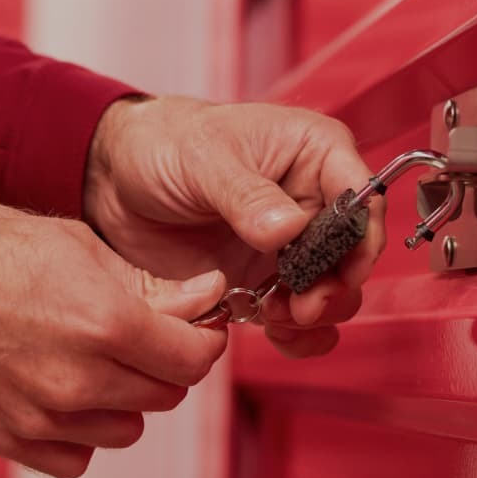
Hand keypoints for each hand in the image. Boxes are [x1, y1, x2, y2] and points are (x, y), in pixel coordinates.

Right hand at [0, 195, 228, 477]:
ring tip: (91, 360)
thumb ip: (149, 283)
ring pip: (125, 430)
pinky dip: (79, 434)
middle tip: (140, 335)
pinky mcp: (7, 440)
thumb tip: (207, 294)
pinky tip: (59, 394)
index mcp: (106, 324)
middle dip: (163, 364)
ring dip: (122, 401)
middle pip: (165, 395)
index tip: (192, 327)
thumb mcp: (76, 246)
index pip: (194, 360)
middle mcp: (80, 381)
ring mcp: (42, 418)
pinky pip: (74, 458)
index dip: (202, 340)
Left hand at [82, 97, 384, 357]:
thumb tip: (289, 228)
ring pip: (331, 291)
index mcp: (313, 153)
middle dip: (337, 285)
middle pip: (354, 253)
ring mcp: (288, 246)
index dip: (361, 237)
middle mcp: (311, 201)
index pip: (362, 196)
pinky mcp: (263, 282)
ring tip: (282, 315)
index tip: (341, 268)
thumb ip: (247, 194)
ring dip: (316, 313)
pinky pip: (296, 318)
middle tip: (305, 304)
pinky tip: (275, 331)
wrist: (113, 181)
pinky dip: (295, 334)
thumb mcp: (204, 158)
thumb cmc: (164, 143)